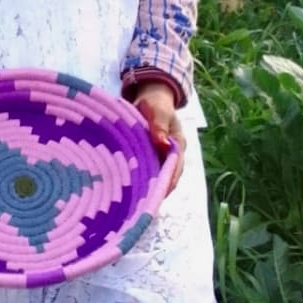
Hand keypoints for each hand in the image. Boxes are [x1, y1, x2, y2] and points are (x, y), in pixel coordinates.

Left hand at [131, 81, 184, 195]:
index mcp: (178, 145)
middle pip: (165, 178)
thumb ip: (159, 125)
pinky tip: (125, 190)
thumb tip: (162, 144)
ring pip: (154, 177)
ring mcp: (159, 158)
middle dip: (155, 191)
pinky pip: (144, 172)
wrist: (150, 97)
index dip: (167, 183)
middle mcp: (170, 155)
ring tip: (131, 203)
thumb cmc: (155, 102)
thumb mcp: (157, 110)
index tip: (156, 196)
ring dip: (145, 188)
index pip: (175, 169)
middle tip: (140, 205)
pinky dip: (137, 180)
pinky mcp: (147, 158)